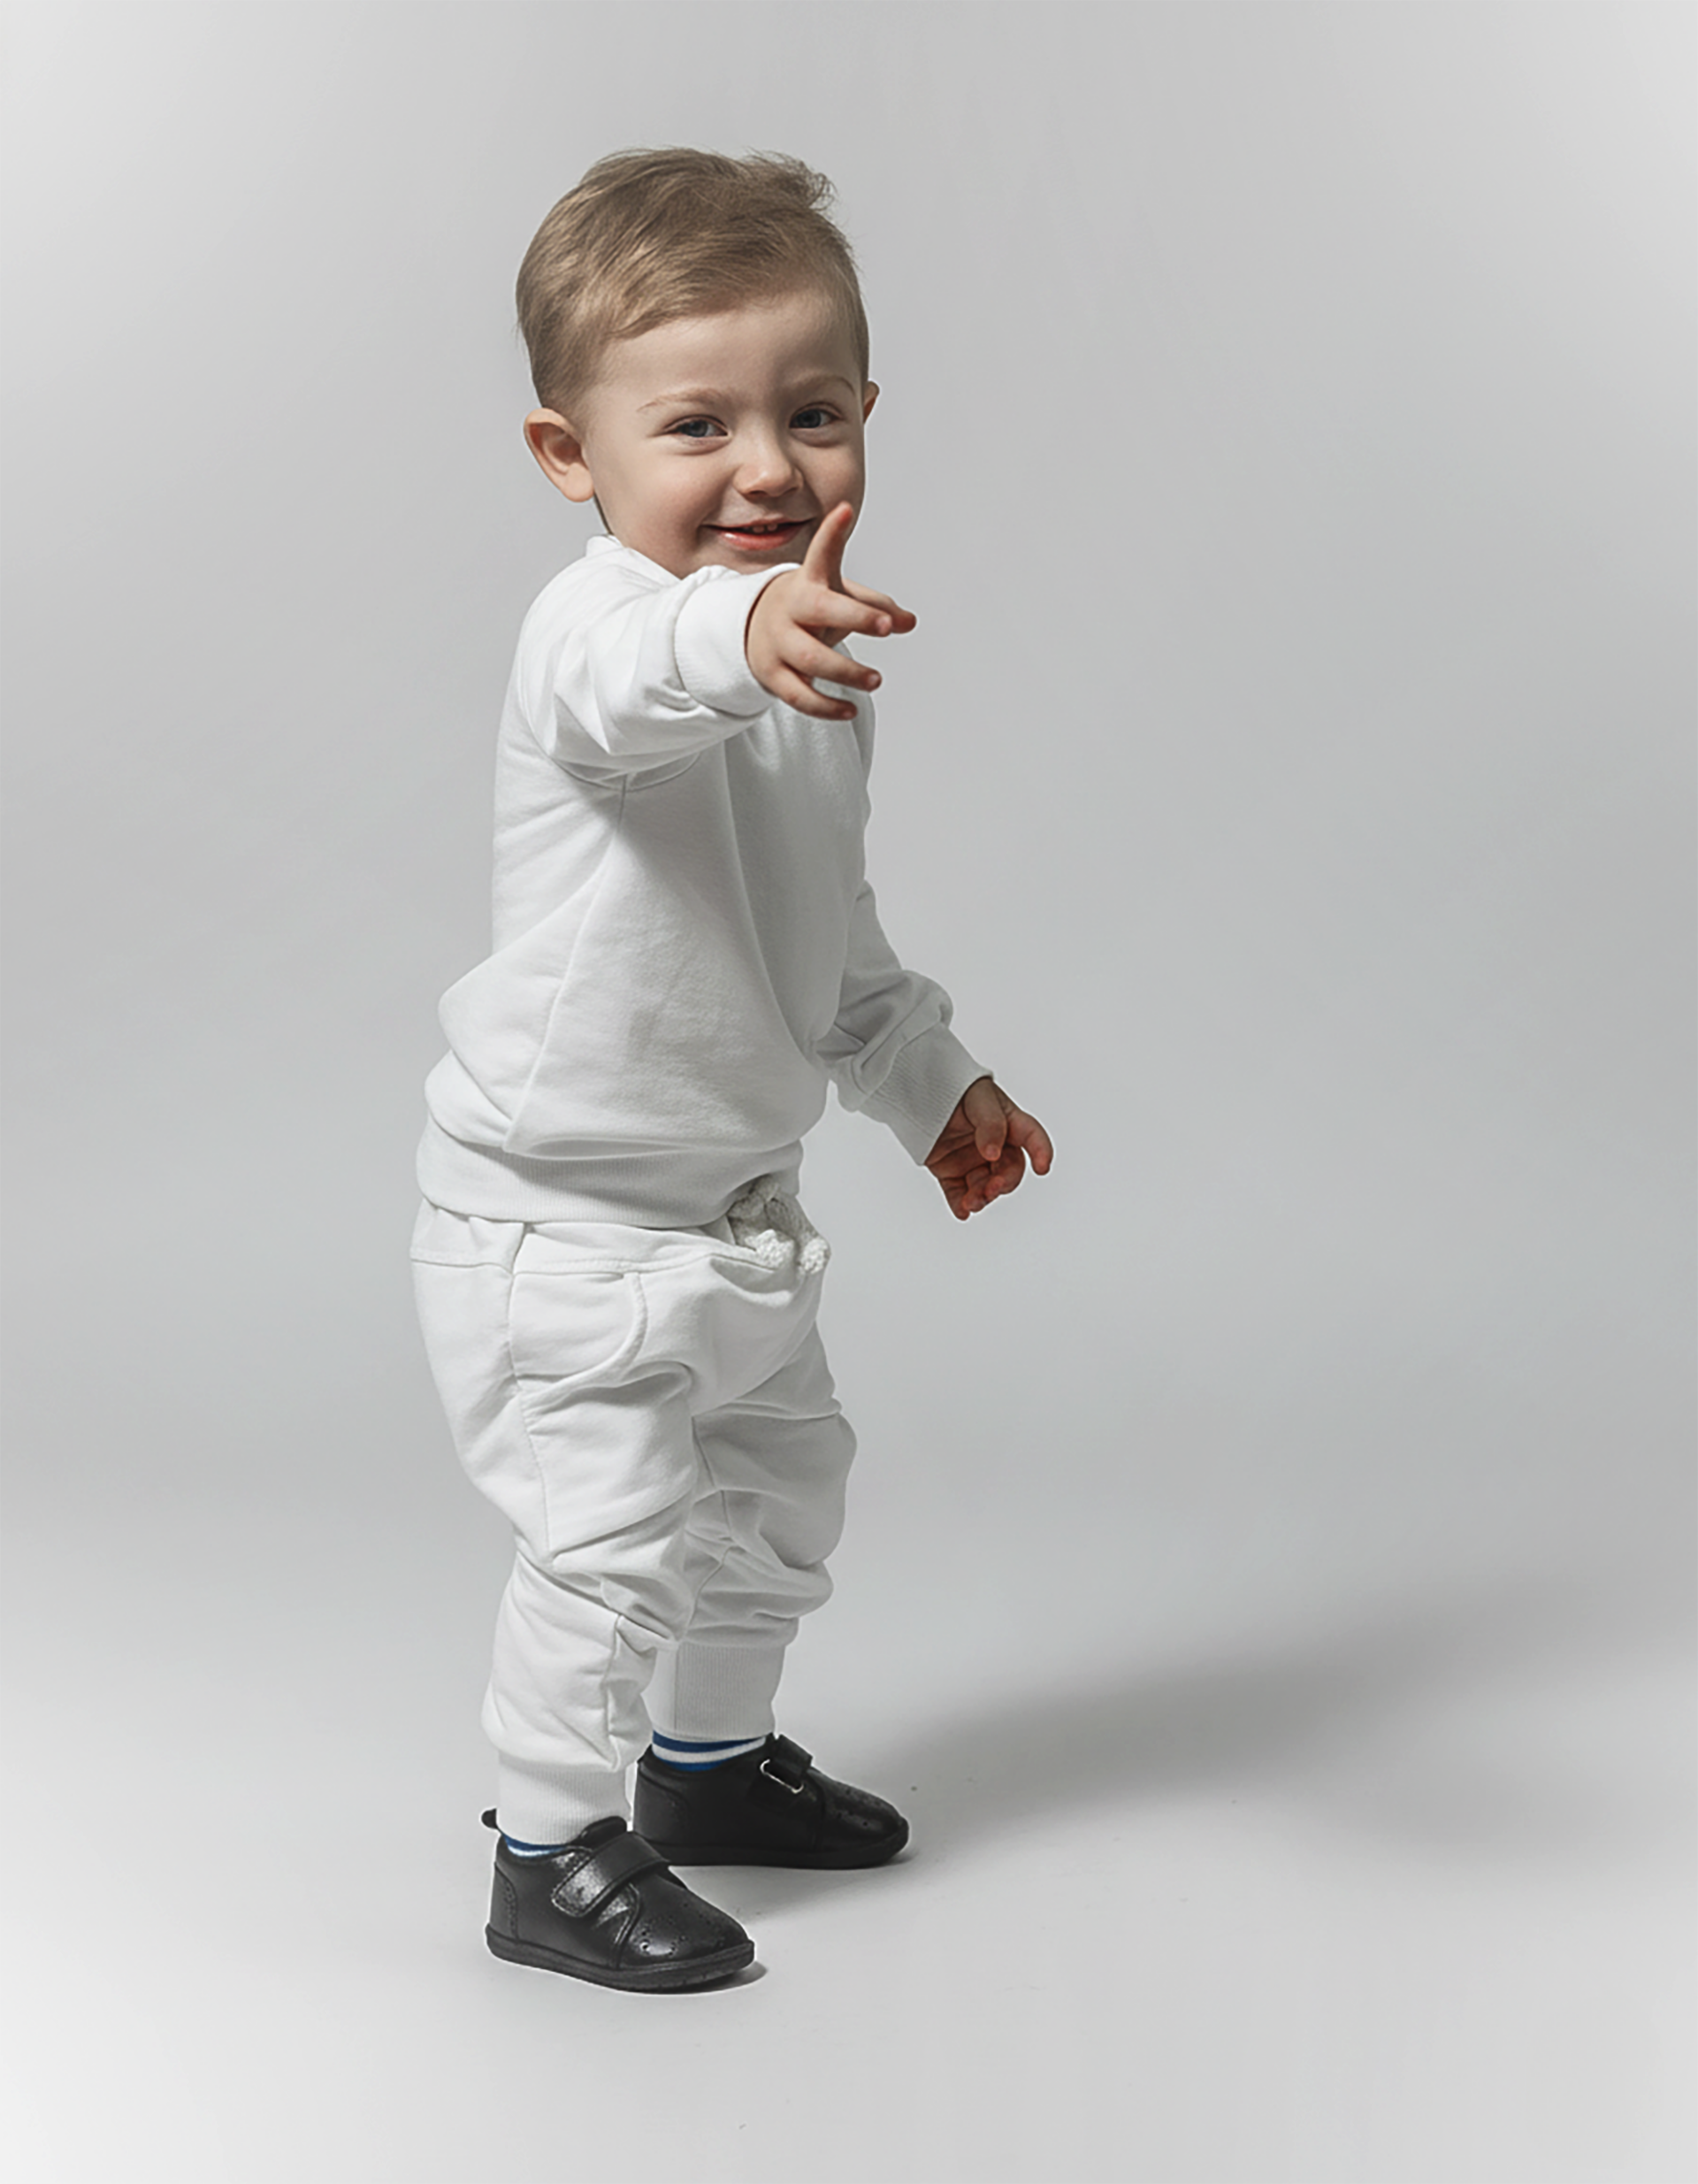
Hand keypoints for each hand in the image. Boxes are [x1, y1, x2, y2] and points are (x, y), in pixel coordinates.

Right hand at [745, 503, 915, 720]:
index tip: (844, 511)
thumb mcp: (839, 598)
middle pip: (820, 609)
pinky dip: (825, 706)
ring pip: (810, 658)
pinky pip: (799, 695)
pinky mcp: (773, 675)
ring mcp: (779, 642)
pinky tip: (849, 710)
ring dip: (845, 671)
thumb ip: (876, 607)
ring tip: (876, 680)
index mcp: (809, 582)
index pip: (820, 554)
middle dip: (854, 616)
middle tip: (886, 626)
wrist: (752, 629)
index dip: (831, 534)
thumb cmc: (809, 608)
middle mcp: (792, 608)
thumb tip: (911, 622)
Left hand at [925, 1076, 1053, 1220]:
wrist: (920, 1092)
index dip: (1041, 1152)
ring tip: (971, 1202)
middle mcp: (995, 1146)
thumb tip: (994, 1154)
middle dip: (1002, 1183)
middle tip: (991, 1188)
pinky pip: (958, 1193)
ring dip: (981, 1197)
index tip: (1042, 1168)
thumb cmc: (956, 1089)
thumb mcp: (979, 1100)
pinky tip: (961, 1211)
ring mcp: (973, 1161)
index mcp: (1009, 1124)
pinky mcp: (951, 1172)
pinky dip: (960, 1204)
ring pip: (984, 1187)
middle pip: (1008, 1171)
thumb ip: (991, 1125)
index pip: (1032, 1138)